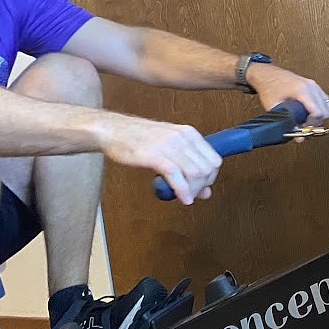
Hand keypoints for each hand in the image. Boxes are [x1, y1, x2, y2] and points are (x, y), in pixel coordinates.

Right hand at [97, 112, 221, 204]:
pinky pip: (176, 176)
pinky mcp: (154, 155)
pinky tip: (182, 198)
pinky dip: (183, 191)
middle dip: (202, 186)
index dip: (211, 178)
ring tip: (186, 196)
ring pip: (195, 173)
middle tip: (192, 194)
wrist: (114, 130)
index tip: (201, 186)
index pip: (214, 160)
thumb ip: (188, 166)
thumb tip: (206, 191)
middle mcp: (182, 137)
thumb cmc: (139, 139)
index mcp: (189, 133)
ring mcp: (168, 145)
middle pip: (207, 169)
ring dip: (193, 191)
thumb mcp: (169, 149)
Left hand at [246, 63, 328, 124]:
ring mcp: (315, 86)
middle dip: (317, 123)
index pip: (318, 113)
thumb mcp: (274, 108)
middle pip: (326, 112)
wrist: (268, 75)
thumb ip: (287, 123)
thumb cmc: (270, 87)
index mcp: (302, 90)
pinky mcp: (315, 87)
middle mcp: (311, 87)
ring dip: (321, 118)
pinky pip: (327, 102)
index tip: (304, 128)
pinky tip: (311, 115)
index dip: (312, 124)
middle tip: (305, 127)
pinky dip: (323, 111)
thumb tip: (298, 136)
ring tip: (308, 121)